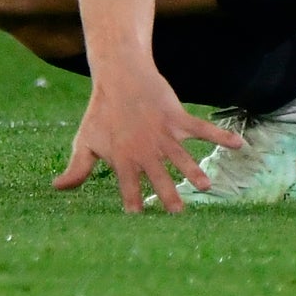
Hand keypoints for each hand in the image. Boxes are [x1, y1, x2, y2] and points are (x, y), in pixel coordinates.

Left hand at [52, 65, 244, 213]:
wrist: (120, 76)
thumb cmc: (100, 111)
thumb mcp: (84, 141)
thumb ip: (77, 168)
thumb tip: (57, 189)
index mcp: (122, 158)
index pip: (128, 187)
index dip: (133, 203)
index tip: (140, 219)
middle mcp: (144, 149)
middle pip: (158, 177)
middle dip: (168, 196)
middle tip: (179, 215)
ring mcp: (163, 133)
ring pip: (181, 156)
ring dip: (194, 171)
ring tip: (206, 186)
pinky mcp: (177, 118)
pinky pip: (202, 128)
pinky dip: (220, 135)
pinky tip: (238, 144)